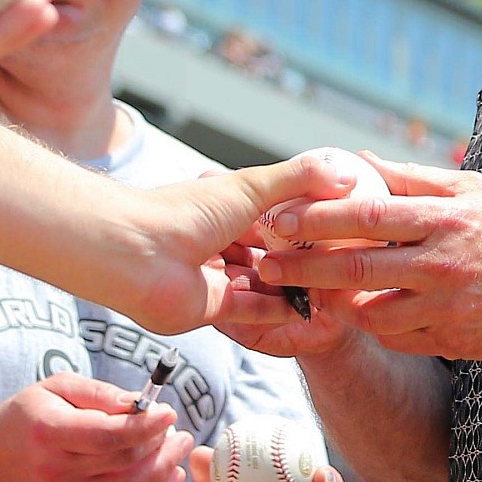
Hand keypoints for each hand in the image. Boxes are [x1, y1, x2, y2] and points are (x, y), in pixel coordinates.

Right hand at [0, 375, 191, 481]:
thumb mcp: (56, 387)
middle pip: (125, 462)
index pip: (108, 435)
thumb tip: (140, 403)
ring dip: (165, 466)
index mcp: (49, 433)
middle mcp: (57, 471)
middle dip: (160, 443)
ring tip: (179, 444)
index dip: (146, 425)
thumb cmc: (29, 416)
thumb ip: (99, 393)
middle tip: (176, 427)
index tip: (169, 412)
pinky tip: (173, 474)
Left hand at [115, 150, 367, 336]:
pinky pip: (252, 310)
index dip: (304, 221)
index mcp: (226, 207)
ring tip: (333, 285)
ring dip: (292, 284)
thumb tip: (346, 171)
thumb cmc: (186, 211)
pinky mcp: (211, 309)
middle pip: (268, 251)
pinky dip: (278, 309)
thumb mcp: (251, 186)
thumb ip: (298, 179)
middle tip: (342, 261)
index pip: (273, 215)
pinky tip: (309, 307)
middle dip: (300, 256)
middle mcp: (219, 241)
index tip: (340, 226)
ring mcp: (215, 277)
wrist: (135, 254)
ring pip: (263, 282)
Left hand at [257, 154, 481, 360]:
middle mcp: (442, 261)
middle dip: (302, 266)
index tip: (278, 218)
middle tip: (265, 264)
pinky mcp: (451, 340)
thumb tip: (360, 158)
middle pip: (355, 265)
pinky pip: (395, 336)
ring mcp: (446, 305)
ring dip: (331, 302)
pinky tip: (357, 312)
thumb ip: (413, 176)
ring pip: (369, 310)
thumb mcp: (472, 189)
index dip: (316, 217)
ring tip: (302, 292)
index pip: (367, 213)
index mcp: (444, 217)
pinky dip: (371, 325)